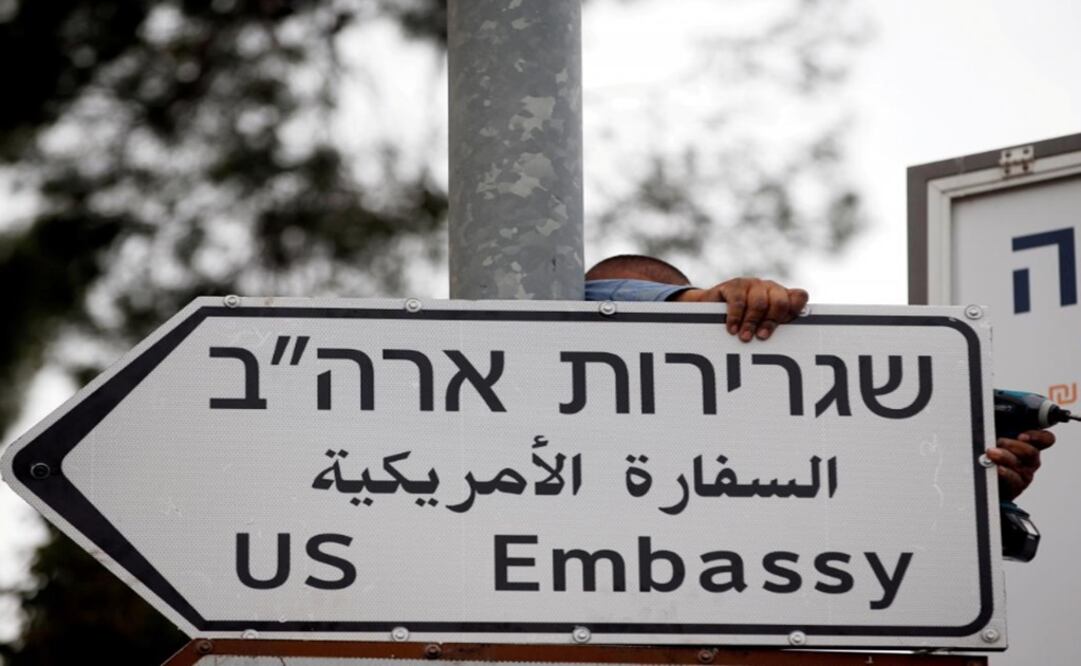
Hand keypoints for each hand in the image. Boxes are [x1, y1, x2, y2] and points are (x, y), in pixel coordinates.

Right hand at [675, 277, 808, 341]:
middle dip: (770, 322)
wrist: (711, 309)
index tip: (784, 327)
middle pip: (780, 302)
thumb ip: (776, 329)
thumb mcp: (761, 327)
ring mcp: (753, 284)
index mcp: (782, 297)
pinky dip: (735, 317)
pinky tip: (732, 329)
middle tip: (761, 337)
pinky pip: (738, 300)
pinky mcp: (735, 285)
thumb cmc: (742, 324)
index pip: (799, 297)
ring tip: (744, 337)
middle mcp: (770, 288)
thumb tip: (792, 343)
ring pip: (759, 303)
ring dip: (751, 323)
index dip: (794, 312)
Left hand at [986, 429, 1055, 501]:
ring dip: (1004, 457)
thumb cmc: (988, 451)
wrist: (980, 475)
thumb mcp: (995, 433)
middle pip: (1032, 452)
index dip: (1038, 436)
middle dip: (1012, 445)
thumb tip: (995, 413)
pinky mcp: (1017, 486)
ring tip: (990, 453)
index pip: (1046, 439)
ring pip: (1021, 465)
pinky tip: (997, 468)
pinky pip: (1015, 480)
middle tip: (998, 442)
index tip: (1022, 436)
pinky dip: (1005, 473)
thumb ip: (1000, 423)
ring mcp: (1025, 473)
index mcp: (1030, 444)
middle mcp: (1030, 459)